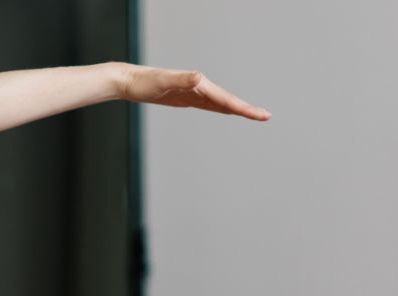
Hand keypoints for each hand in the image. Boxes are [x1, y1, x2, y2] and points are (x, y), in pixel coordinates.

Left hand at [117, 63, 270, 120]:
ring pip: (221, 102)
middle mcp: (200, 86)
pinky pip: (209, 105)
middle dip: (247, 109)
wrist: (131, 81)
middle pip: (228, 100)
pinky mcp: (187, 98)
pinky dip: (221, 108)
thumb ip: (181, 79)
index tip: (260, 115)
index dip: (244, 108)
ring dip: (237, 108)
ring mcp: (194, 92)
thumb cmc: (145, 83)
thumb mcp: (163, 82)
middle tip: (266, 117)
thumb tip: (198, 76)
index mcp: (199, 84)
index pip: (226, 99)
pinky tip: (227, 111)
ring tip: (255, 115)